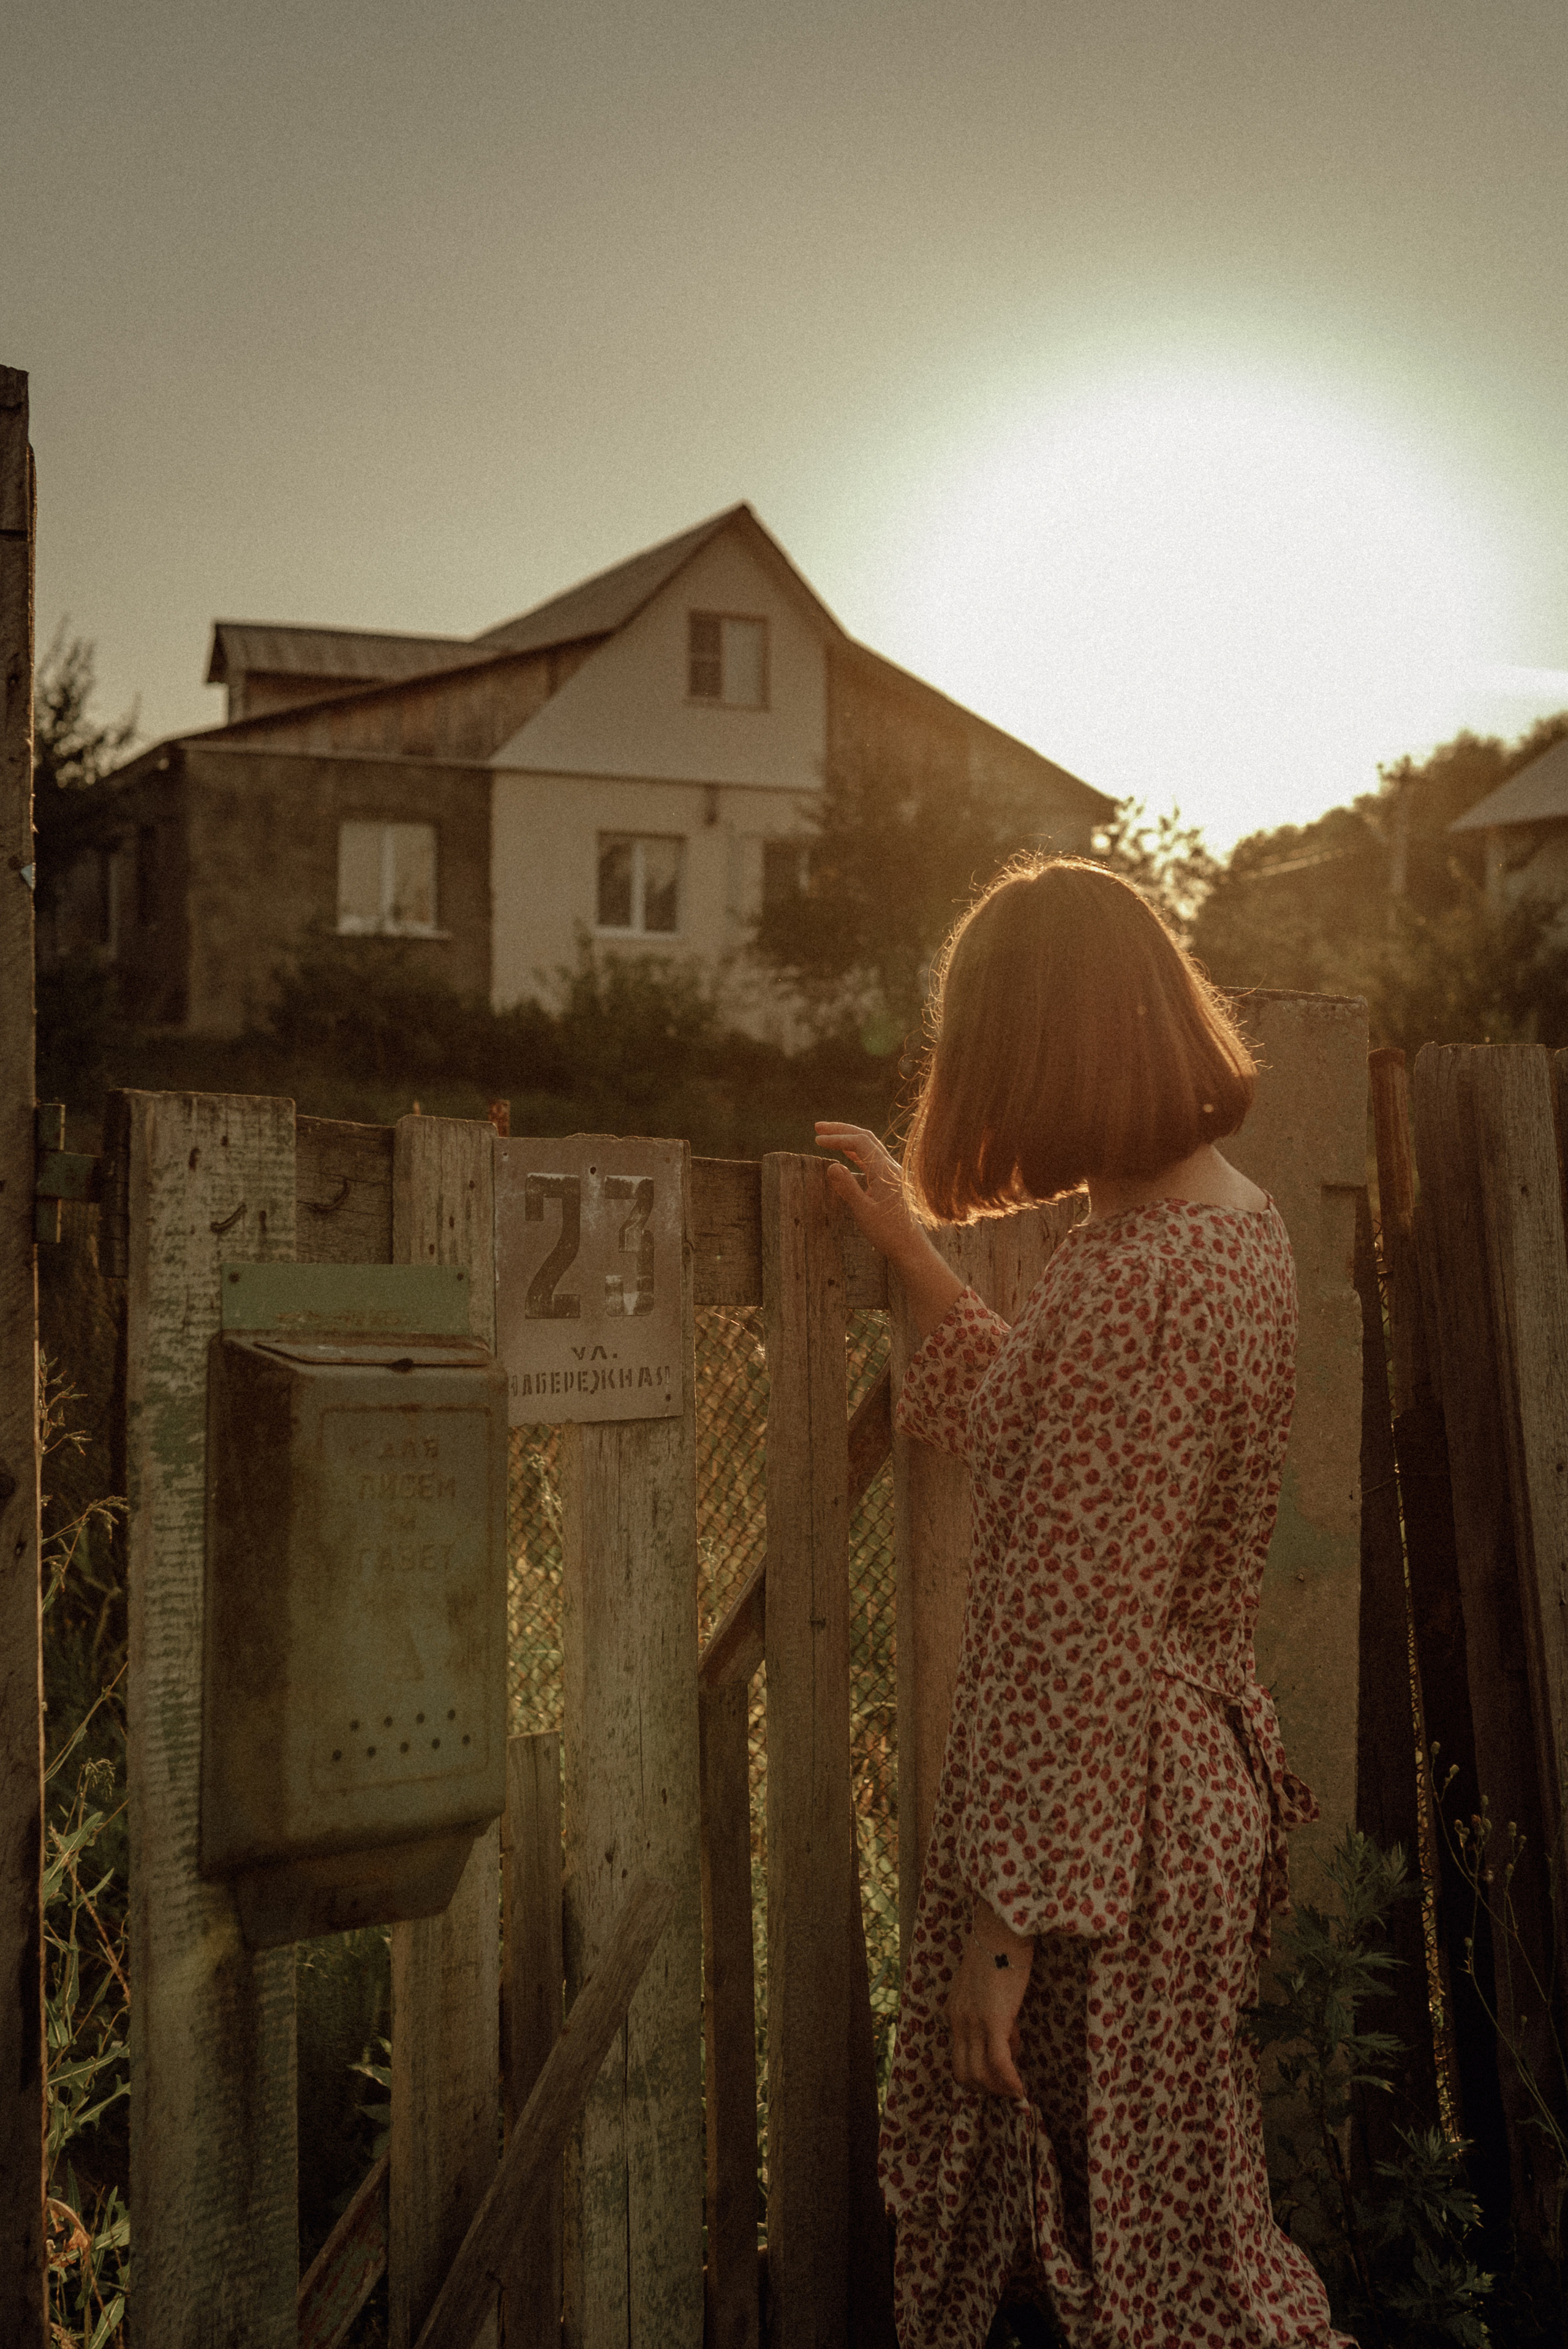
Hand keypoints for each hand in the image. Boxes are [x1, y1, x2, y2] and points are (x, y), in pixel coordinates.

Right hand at [813, 1123, 924, 1268]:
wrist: (911, 1248)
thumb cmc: (888, 1233)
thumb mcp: (863, 1211)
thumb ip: (847, 1187)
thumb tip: (831, 1165)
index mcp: (885, 1171)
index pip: (859, 1143)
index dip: (837, 1138)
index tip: (817, 1140)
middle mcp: (891, 1168)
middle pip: (865, 1138)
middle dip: (841, 1130)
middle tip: (817, 1126)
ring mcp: (892, 1174)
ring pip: (869, 1147)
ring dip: (848, 1139)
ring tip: (827, 1135)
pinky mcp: (890, 1182)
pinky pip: (872, 1160)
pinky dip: (856, 1153)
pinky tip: (845, 1154)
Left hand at [946, 1904, 1032, 2099]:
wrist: (1000, 1929)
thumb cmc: (999, 1950)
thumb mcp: (986, 1986)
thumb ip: (991, 2009)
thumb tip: (1009, 2034)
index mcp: (954, 2012)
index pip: (960, 2057)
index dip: (981, 2069)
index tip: (1004, 2063)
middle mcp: (957, 2021)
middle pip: (964, 2073)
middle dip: (987, 2088)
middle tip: (1008, 2087)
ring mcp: (972, 2023)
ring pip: (979, 2075)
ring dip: (999, 2088)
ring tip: (1016, 2086)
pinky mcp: (992, 2021)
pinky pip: (998, 2065)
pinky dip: (1009, 2082)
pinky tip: (1020, 2089)